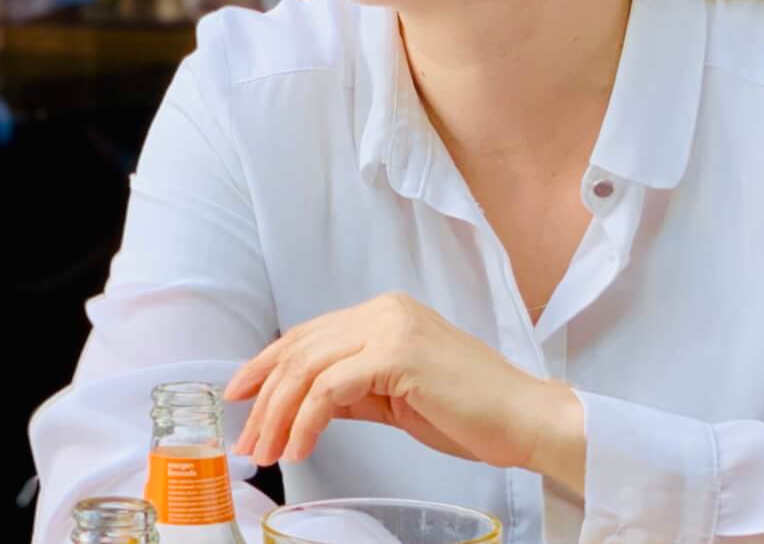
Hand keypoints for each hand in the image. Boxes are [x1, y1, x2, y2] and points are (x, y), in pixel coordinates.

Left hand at [223, 293, 585, 492]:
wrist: (525, 420)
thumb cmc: (469, 412)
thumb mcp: (394, 397)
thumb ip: (350, 390)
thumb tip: (304, 402)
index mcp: (383, 313)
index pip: (306, 335)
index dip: (265, 365)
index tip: (238, 396)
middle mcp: (382, 310)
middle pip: (299, 350)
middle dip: (264, 399)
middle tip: (246, 440)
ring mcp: (390, 328)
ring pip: (307, 368)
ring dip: (278, 415)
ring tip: (268, 452)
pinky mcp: (397, 355)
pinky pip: (330, 390)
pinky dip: (307, 421)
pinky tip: (300, 448)